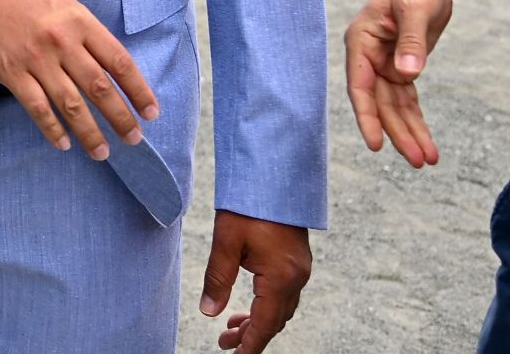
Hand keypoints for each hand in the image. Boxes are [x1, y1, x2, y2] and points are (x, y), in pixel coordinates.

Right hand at [0, 0, 157, 159]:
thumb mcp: (64, 2)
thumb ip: (87, 31)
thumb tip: (111, 64)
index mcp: (80, 21)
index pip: (119, 61)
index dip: (138, 90)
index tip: (151, 111)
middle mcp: (62, 42)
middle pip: (100, 88)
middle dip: (121, 118)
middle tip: (135, 139)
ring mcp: (36, 60)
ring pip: (71, 105)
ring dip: (90, 133)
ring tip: (103, 152)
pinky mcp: (12, 73)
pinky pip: (38, 109)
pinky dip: (53, 130)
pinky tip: (65, 144)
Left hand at [200, 213, 312, 351]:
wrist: (275, 173)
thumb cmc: (249, 204)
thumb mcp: (227, 241)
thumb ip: (218, 278)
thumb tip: (209, 312)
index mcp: (281, 277)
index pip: (265, 325)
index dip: (249, 346)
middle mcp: (297, 277)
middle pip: (275, 320)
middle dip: (250, 335)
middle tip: (223, 343)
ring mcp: (301, 268)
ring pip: (281, 308)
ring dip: (258, 320)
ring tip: (230, 327)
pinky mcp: (297, 259)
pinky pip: (284, 293)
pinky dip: (266, 304)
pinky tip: (249, 303)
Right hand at [344, 0, 452, 167]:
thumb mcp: (414, 9)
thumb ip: (411, 41)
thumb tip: (408, 75)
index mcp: (361, 42)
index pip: (360, 86)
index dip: (367, 117)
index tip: (376, 144)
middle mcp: (369, 58)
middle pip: (381, 104)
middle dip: (399, 133)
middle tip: (419, 161)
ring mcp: (385, 65)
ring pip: (395, 108)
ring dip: (410, 132)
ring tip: (428, 159)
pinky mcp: (402, 68)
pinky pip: (407, 101)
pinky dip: (416, 120)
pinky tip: (427, 143)